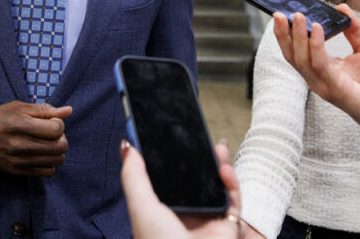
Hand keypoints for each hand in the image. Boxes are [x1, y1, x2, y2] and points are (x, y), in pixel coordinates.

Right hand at [0, 100, 71, 175]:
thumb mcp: (17, 107)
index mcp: (20, 124)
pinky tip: (42, 154)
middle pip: (60, 147)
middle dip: (62, 138)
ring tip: (48, 144)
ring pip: (56, 161)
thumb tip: (68, 110)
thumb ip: (44, 109)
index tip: (51, 121)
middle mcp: (20, 144)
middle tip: (52, 133)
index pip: (56, 129)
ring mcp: (19, 160)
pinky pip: (46, 172)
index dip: (59, 123)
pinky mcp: (17, 171)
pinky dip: (50, 163)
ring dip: (58, 151)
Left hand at [120, 139, 244, 238]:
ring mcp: (206, 219)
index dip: (170, 157)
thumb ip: (134, 176)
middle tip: (199, 136)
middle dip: (200, 157)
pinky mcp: (227, 226)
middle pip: (195, 178)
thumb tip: (127, 145)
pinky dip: (231, 182)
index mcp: (160, 210)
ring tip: (217, 146)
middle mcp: (184, 214)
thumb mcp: (141, 206)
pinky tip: (224, 168)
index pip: (167, 178)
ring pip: (216, 185)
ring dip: (219, 164)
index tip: (170, 134)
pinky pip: (233, 199)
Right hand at [273, 6, 359, 151]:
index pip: (296, 52)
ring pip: (302, 59)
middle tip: (279, 14)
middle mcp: (317, 78)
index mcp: (320, 69)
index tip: (281, 15)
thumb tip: (342, 7)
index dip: (287, 34)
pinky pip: (320, 64)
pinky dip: (316, 45)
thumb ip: (354, 29)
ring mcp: (324, 85)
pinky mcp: (335, 89)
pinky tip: (317, 29)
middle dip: (284, 34)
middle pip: (292, 56)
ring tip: (298, 16)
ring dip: (298, 36)